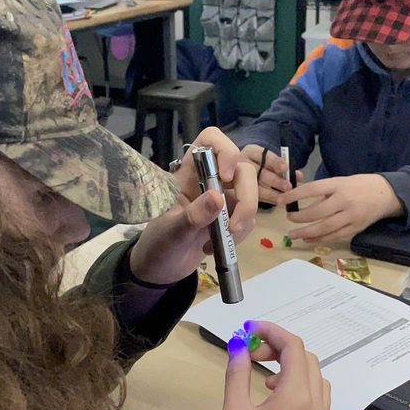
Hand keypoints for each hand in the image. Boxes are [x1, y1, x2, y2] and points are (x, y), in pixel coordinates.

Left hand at [128, 129, 256, 284]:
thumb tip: (218, 198)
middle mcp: (208, 180)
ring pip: (250, 194)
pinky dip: (241, 234)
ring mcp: (223, 198)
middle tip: (234, 226)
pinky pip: (249, 217)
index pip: (210, 141)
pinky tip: (216, 247)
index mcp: (187, 172)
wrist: (161, 269)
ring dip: (244, 218)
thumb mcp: (171, 232)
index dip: (224, 150)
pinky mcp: (231, 217)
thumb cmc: (158, 245)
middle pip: (242, 169)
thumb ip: (192, 217)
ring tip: (221, 241)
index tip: (226, 177)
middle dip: (247, 196)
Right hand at [208, 321, 330, 409]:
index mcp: (297, 398)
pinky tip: (272, 401)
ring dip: (293, 368)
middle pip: (308, 361)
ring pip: (316, 381)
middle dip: (281, 348)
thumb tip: (238, 346)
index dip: (272, 331)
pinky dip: (298, 389)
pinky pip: (316, 403)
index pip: (294, 348)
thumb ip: (237, 373)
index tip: (248, 328)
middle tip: (250, 352)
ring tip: (261, 376)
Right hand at [238, 144, 303, 204]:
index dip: (275, 161)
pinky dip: (267, 199)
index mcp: (251, 152)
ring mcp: (239, 178)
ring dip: (271, 193)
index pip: (263, 155)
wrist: (241, 171)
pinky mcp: (238, 191)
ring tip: (284, 197)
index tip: (286, 167)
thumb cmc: (261, 165)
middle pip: (259, 172)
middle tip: (288, 187)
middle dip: (275, 180)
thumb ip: (283, 167)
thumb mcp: (270, 160)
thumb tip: (299, 176)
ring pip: (255, 186)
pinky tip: (277, 201)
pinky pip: (254, 196)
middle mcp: (242, 164)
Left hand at [278, 174, 403, 243]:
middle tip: (289, 218)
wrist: (386, 194)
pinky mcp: (355, 228)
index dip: (295, 196)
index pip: (313, 189)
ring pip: (325, 227)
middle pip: (318, 212)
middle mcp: (345, 201)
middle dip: (300, 217)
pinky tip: (308, 239)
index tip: (281, 200)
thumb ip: (324, 192)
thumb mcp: (341, 182)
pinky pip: (334, 236)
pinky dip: (320, 239)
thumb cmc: (359, 185)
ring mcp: (351, 216)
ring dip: (307, 232)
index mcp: (339, 185)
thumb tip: (301, 203)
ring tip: (293, 234)